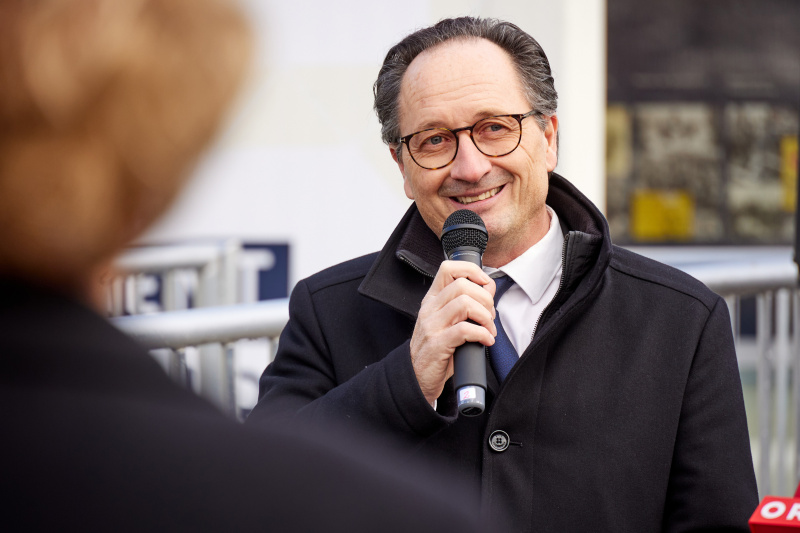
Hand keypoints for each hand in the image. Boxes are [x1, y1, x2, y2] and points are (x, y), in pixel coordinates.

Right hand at [410, 260, 496, 405]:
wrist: (417, 377)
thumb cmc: (437, 350)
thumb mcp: (448, 322)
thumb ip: (466, 303)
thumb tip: (489, 287)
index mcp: (432, 300)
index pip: (448, 269)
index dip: (471, 271)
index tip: (486, 285)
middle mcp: (430, 309)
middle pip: (462, 286)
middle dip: (485, 299)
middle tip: (490, 316)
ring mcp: (432, 326)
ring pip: (464, 304)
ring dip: (485, 316)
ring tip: (489, 329)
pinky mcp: (437, 345)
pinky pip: (464, 330)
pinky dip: (482, 334)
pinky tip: (486, 341)